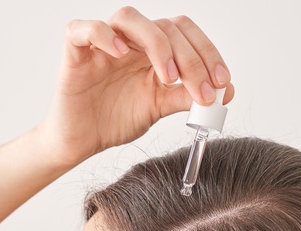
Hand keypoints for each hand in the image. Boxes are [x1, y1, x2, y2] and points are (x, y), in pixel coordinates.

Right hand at [37, 7, 234, 167]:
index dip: (207, 53)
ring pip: (129, 18)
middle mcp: (129, 41)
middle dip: (190, 58)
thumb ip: (186, 96)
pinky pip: (84, 29)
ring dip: (156, 43)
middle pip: (164, 26)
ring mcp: (101, 45)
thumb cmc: (114, 120)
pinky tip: (121, 54)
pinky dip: (103, 35)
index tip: (221, 84)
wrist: (81, 142)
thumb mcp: (159, 108)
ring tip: (167, 76)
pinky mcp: (75, 53)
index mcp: (151, 50)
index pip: (185, 33)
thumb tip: (226, 92)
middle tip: (202, 91)